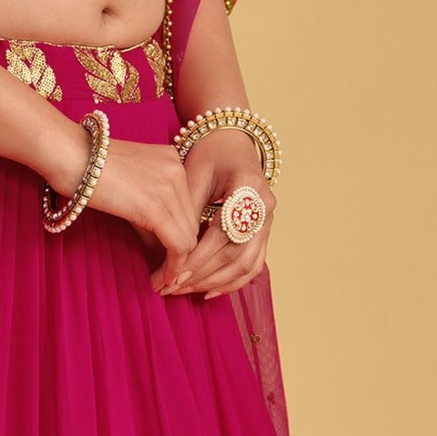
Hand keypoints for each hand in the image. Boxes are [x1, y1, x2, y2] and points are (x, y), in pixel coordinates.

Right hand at [47, 126, 201, 269]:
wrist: (70, 155)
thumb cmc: (86, 169)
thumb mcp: (128, 185)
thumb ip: (148, 212)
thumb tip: (159, 248)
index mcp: (172, 160)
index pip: (188, 208)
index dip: (180, 237)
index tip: (170, 260)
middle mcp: (178, 170)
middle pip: (191, 224)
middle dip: (182, 254)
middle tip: (167, 278)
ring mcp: (170, 187)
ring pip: (188, 238)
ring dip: (177, 265)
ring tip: (162, 282)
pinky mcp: (157, 207)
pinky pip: (178, 246)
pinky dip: (171, 268)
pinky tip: (159, 280)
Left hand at [156, 127, 274, 298]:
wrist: (232, 144)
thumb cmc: (209, 155)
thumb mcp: (192, 174)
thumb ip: (185, 210)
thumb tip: (168, 250)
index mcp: (247, 186)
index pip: (222, 233)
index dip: (197, 257)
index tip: (172, 273)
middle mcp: (264, 207)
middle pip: (237, 254)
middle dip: (202, 276)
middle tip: (171, 288)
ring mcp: (268, 221)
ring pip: (247, 265)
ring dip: (214, 283)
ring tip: (183, 290)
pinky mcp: (264, 231)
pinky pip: (254, 265)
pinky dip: (232, 282)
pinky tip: (208, 291)